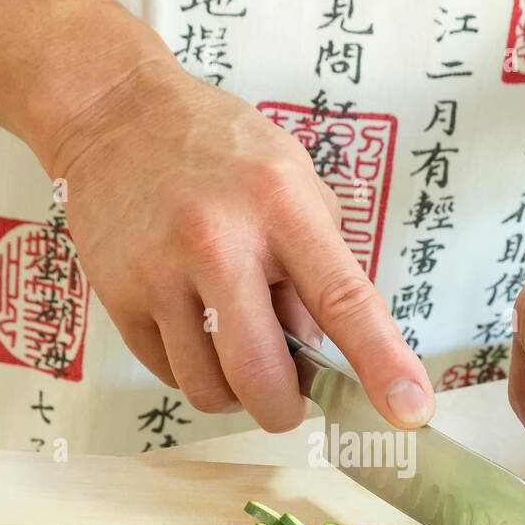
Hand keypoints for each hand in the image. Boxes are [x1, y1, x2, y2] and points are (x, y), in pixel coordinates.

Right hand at [0, 0, 433, 433]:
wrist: (113, 113)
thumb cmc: (220, 149)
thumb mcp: (293, 180)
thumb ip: (320, 264)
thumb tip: (327, 353)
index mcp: (281, 207)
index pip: (343, 299)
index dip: (382, 363)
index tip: (411, 411)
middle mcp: (218, 240)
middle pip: (260, 373)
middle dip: (284, 408)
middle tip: (290, 399)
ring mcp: (160, 271)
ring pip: (207, 388)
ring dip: (233, 394)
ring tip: (235, 350)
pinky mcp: (117, 295)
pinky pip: (167, 372)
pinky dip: (191, 368)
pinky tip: (193, 327)